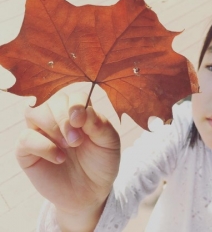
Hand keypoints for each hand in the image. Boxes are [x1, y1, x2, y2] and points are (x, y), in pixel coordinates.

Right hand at [15, 92, 119, 230]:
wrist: (90, 191)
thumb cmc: (100, 162)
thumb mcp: (109, 142)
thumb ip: (99, 124)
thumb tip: (82, 111)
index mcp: (79, 112)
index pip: (74, 96)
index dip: (77, 105)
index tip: (82, 122)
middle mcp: (58, 117)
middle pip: (54, 101)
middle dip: (65, 119)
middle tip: (76, 141)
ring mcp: (41, 131)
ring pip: (34, 112)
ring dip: (53, 127)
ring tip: (68, 146)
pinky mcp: (28, 150)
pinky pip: (25, 138)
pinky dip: (42, 146)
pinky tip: (59, 158)